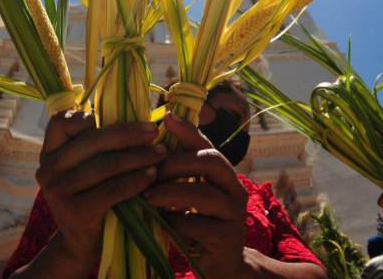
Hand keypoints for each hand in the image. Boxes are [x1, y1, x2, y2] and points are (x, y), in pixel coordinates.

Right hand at [35, 112, 167, 267]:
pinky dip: (136, 180)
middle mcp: (48, 168)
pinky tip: (153, 175)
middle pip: (92, 140)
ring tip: (161, 154)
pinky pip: (112, 189)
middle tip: (154, 131)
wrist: (85, 243)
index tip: (117, 116)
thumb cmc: (94, 193)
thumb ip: (100, 142)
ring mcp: (58, 191)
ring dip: (139, 156)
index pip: (60, 122)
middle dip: (128, 133)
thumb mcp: (90, 165)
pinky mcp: (75, 211)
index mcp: (51, 152)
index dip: (85, 116)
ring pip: (106, 164)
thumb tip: (137, 110)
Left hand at [144, 113, 249, 278]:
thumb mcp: (191, 195)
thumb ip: (179, 172)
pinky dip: (176, 222)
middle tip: (150, 173)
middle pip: (210, 161)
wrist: (222, 267)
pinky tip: (161, 224)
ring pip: (203, 193)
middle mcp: (235, 189)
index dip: (188, 130)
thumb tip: (154, 140)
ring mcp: (234, 214)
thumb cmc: (200, 224)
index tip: (166, 118)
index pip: (207, 144)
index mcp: (225, 174)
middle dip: (176, 163)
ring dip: (171, 193)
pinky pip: (198, 225)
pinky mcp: (227, 239)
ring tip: (148, 197)